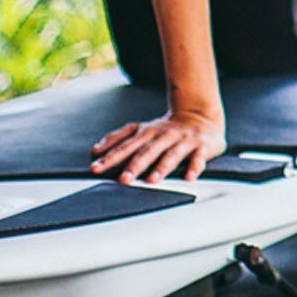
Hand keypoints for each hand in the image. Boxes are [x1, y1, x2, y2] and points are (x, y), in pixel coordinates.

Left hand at [91, 108, 225, 184]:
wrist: (200, 116)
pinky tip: (189, 177)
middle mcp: (163, 135)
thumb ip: (117, 138)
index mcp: (147, 132)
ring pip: (171, 154)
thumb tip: (95, 150)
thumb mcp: (140, 129)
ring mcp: (182, 140)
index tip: (96, 168)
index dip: (110, 157)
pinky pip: (198, 158)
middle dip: (134, 166)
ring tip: (152, 180)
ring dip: (161, 167)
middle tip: (123, 179)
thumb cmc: (166, 129)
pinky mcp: (201, 146)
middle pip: (147, 151)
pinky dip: (194, 167)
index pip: (126, 146)